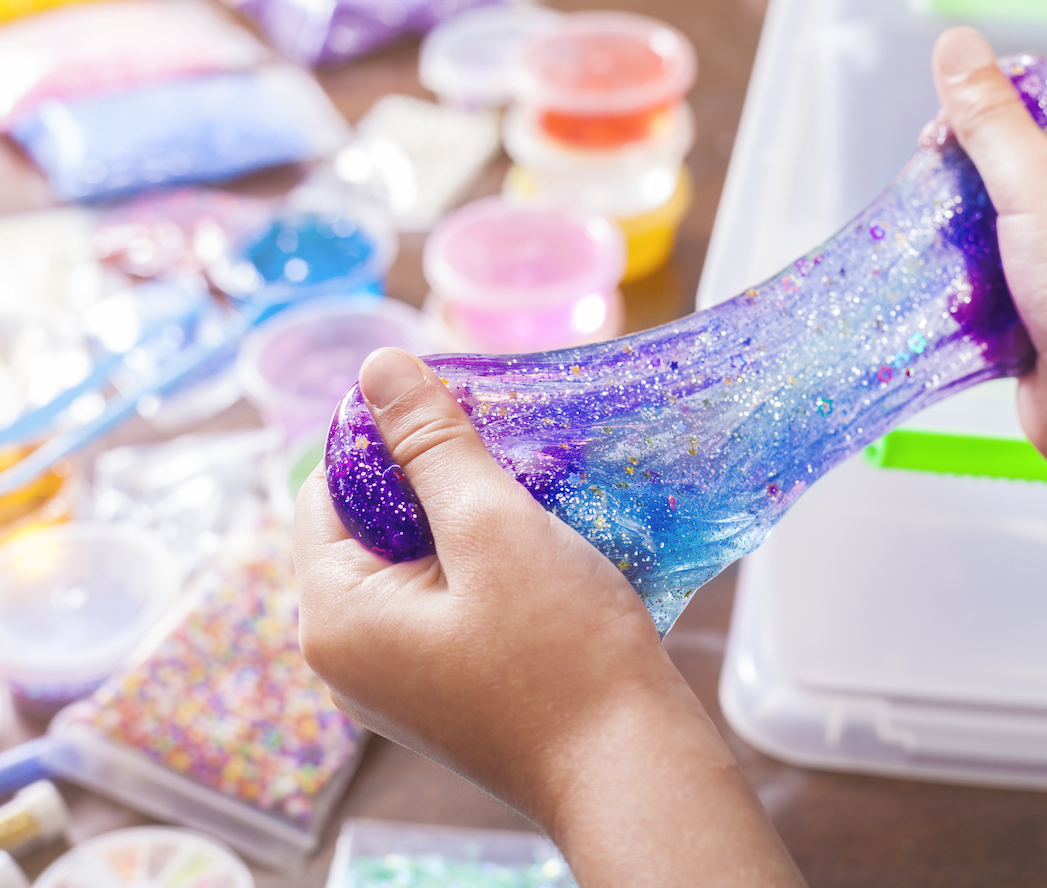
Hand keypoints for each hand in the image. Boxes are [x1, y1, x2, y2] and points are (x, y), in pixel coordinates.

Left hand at [294, 348, 804, 886]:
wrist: (631, 769)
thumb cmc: (562, 653)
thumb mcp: (494, 528)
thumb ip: (432, 444)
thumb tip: (378, 368)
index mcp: (335, 618)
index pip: (327, 489)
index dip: (385, 437)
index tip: (456, 406)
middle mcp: (349, 657)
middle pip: (370, 526)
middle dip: (433, 476)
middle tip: (503, 445)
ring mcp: (398, 681)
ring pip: (414, 562)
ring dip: (465, 517)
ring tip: (529, 490)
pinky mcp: (445, 690)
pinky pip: (444, 600)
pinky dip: (482, 562)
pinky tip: (537, 545)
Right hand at [932, 28, 1046, 512]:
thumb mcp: (1037, 187)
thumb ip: (990, 120)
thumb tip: (957, 50)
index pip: (1046, 103)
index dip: (990, 109)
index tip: (944, 132)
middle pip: (1008, 165)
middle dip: (962, 180)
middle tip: (933, 190)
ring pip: (988, 227)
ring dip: (955, 237)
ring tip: (933, 243)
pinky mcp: (1036, 312)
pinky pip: (983, 283)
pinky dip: (958, 286)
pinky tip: (942, 289)